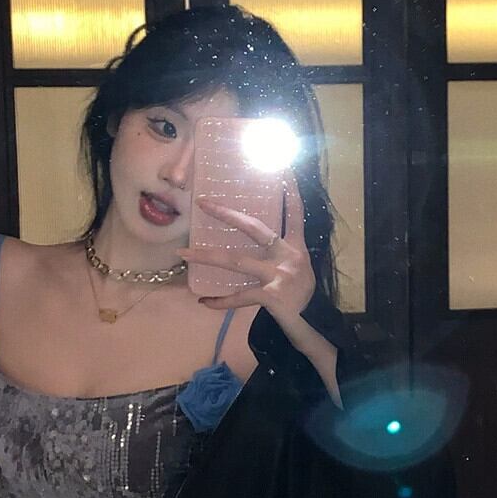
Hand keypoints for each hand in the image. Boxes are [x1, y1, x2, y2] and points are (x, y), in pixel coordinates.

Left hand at [177, 169, 315, 324]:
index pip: (295, 215)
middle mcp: (288, 257)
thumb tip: (253, 251)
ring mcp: (279, 275)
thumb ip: (280, 258)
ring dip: (206, 257)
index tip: (284, 171)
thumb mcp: (299, 272)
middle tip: (204, 204)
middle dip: (227, 215)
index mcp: (296, 248)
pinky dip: (220, 301)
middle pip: (254, 229)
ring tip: (183, 254)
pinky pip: (238, 297)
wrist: (312, 326)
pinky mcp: (271, 296)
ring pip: (236, 261)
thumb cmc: (301, 299)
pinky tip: (204, 302)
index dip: (291, 193)